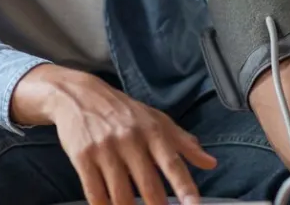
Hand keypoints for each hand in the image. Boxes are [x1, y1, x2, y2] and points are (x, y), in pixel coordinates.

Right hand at [11, 65, 217, 204]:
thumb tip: (210, 163)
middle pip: (147, 184)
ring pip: (120, 194)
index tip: (193, 204)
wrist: (79, 95)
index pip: (171, 162)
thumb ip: (183, 143)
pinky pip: (95, 192)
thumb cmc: (123, 111)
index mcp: (151, 131)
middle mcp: (129, 140)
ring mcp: (104, 149)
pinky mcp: (82, 158)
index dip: (184, 185)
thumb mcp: (156, 119)